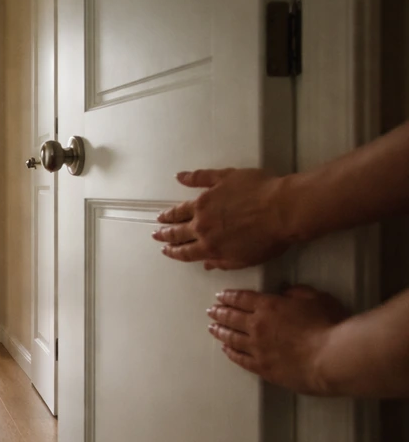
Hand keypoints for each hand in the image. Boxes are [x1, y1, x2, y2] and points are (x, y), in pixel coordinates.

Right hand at [153, 169, 289, 269]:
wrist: (284, 211)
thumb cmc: (270, 238)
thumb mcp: (246, 259)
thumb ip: (223, 262)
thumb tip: (208, 264)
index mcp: (210, 245)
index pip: (185, 251)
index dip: (174, 252)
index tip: (166, 250)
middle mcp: (203, 224)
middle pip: (179, 230)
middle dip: (166, 233)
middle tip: (157, 234)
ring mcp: (208, 201)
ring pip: (183, 208)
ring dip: (171, 212)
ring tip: (162, 215)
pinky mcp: (220, 181)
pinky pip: (200, 177)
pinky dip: (189, 177)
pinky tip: (180, 177)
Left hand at [207, 286, 348, 394]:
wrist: (331, 358)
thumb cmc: (328, 326)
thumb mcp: (316, 298)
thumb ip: (297, 292)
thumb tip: (285, 291)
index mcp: (269, 306)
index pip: (242, 299)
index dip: (229, 297)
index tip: (220, 296)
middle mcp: (257, 326)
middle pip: (232, 317)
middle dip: (219, 312)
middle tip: (211, 311)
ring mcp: (257, 348)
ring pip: (232, 338)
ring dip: (220, 332)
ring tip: (212, 328)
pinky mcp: (262, 367)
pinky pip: (240, 359)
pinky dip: (230, 353)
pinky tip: (225, 349)